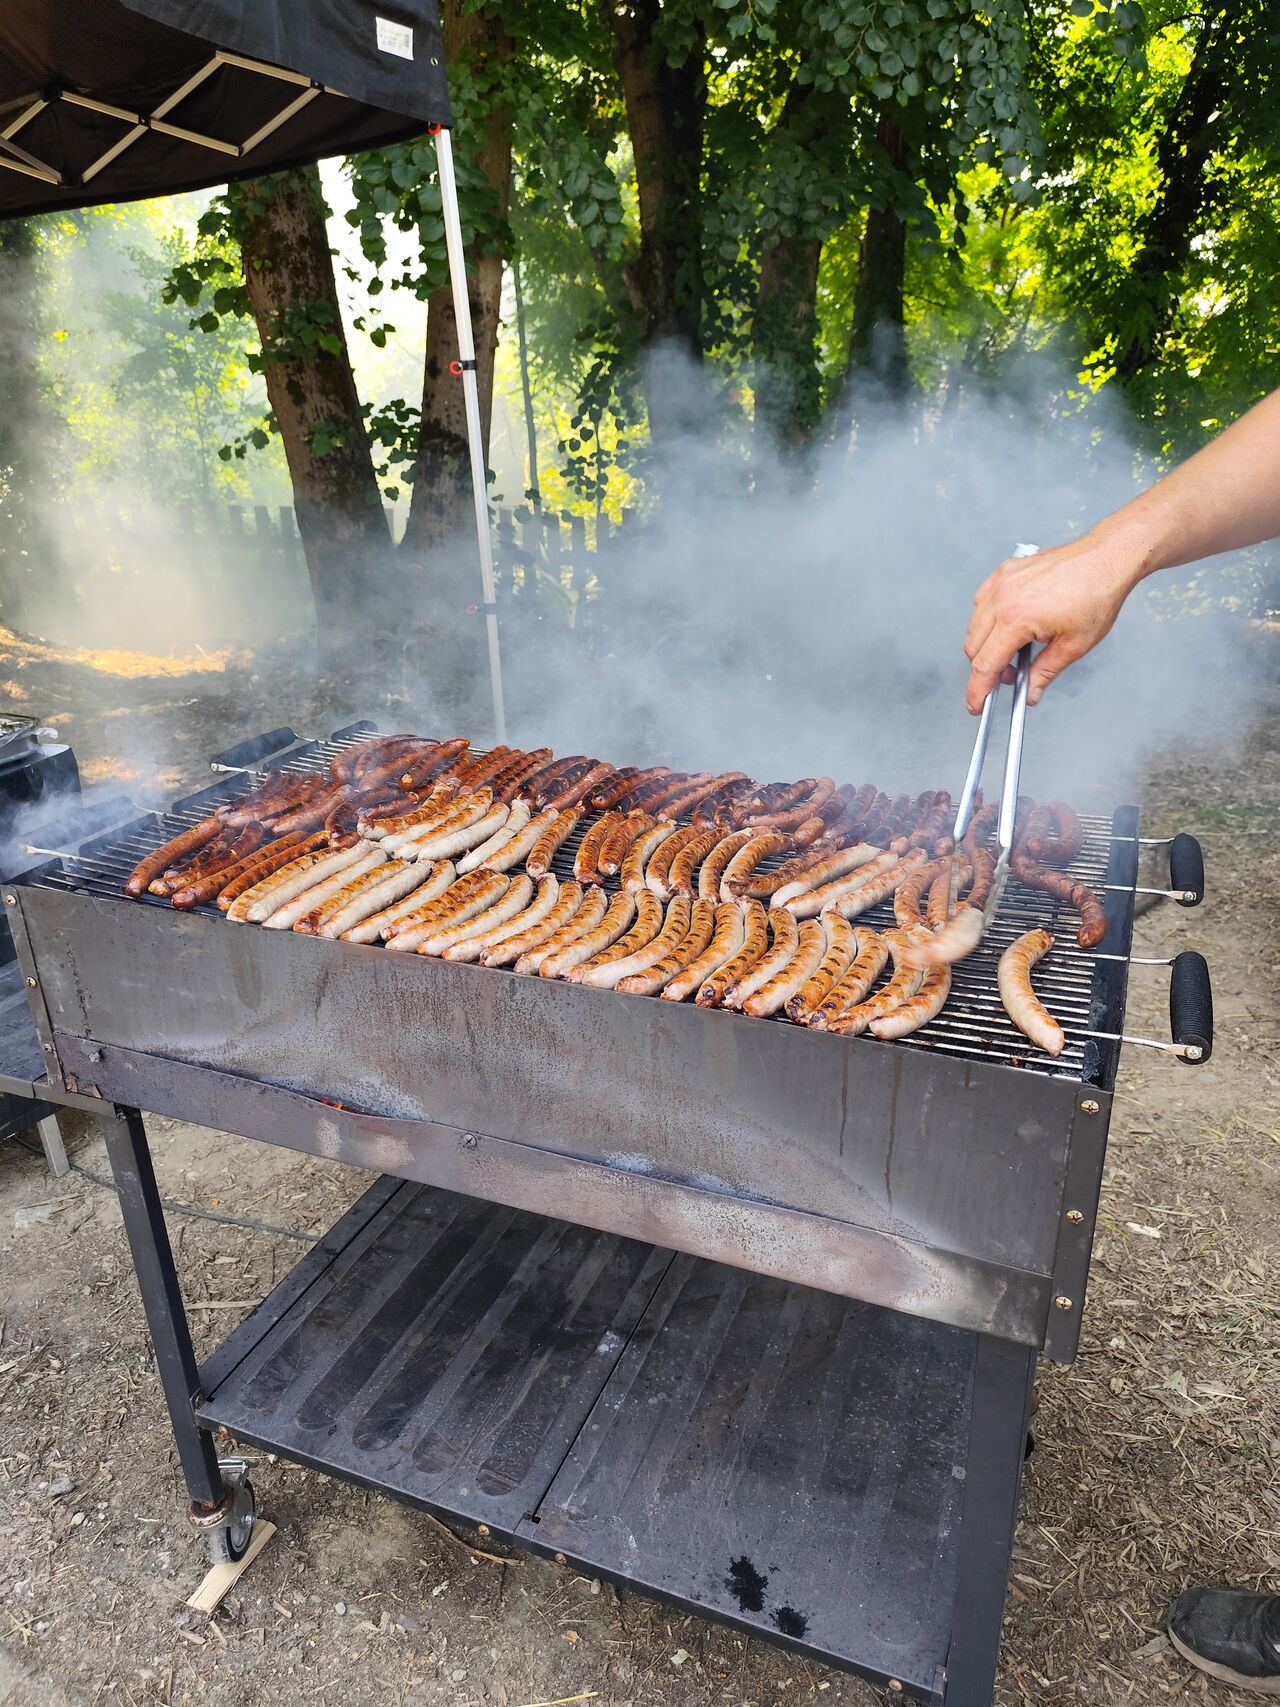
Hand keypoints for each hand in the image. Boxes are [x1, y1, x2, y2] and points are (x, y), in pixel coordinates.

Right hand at [964, 533, 1143, 711]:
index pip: (984, 665)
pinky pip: (981, 601)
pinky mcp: (1004, 572)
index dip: (977, 690)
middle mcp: (1002, 599)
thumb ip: (1044, 673)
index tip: (975, 705)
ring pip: (974, 625)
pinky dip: (987, 619)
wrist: (1105, 559)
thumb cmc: (1095, 594)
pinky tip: (1009, 624)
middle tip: (1010, 676)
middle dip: (986, 668)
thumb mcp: (1073, 646)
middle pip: (973, 647)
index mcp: (1016, 619)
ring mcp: (1001, 582)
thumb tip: (1030, 693)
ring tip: (1016, 650)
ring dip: (986, 644)